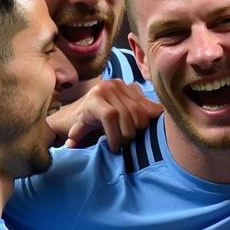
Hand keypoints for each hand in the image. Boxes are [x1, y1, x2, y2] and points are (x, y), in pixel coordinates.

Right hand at [47, 81, 162, 152]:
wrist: (66, 123)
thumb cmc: (98, 124)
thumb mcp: (122, 118)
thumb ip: (141, 113)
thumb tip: (163, 113)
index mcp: (127, 86)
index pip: (150, 108)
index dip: (149, 125)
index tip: (141, 138)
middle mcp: (117, 84)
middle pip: (140, 113)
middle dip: (135, 133)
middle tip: (126, 143)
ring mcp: (104, 90)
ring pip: (127, 116)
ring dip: (123, 137)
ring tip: (118, 145)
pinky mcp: (93, 101)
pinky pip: (111, 117)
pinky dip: (113, 135)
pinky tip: (111, 146)